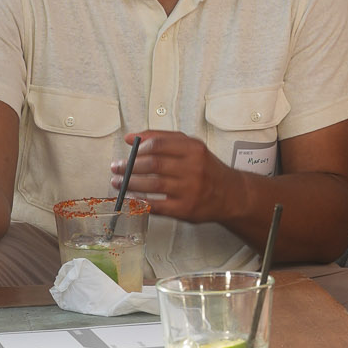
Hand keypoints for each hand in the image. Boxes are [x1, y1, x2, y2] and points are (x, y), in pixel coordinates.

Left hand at [112, 131, 232, 222]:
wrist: (230, 194)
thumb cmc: (207, 169)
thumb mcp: (191, 147)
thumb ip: (162, 139)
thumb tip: (130, 138)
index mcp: (193, 149)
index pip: (158, 144)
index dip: (138, 149)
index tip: (127, 153)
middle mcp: (193, 168)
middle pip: (153, 164)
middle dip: (129, 166)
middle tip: (117, 168)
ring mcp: (190, 190)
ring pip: (153, 185)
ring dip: (130, 184)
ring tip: (119, 183)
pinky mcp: (186, 209)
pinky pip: (157, 206)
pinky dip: (140, 202)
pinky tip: (132, 198)